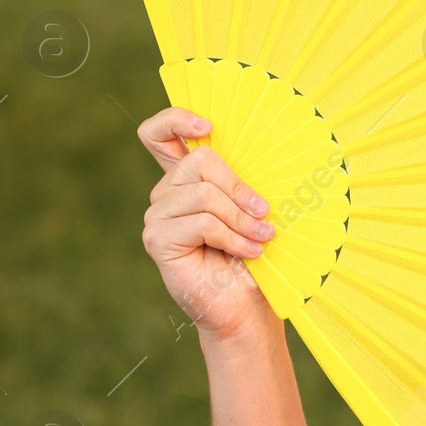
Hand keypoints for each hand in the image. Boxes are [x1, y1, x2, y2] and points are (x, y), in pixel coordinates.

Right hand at [138, 108, 275, 340]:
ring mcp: (158, 216)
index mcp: (187, 180)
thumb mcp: (253, 211)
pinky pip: (201, 222)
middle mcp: (167, 194)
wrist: (246, 305)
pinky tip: (249, 252)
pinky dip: (233, 237)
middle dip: (240, 187)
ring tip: (262, 239)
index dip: (176, 120)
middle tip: (266, 214)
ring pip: (203, 194)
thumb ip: (245, 181)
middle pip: (198, 161)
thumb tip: (267, 149)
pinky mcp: (158, 240)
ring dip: (242, 219)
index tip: (207, 124)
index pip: (159, 135)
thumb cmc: (254, 256)